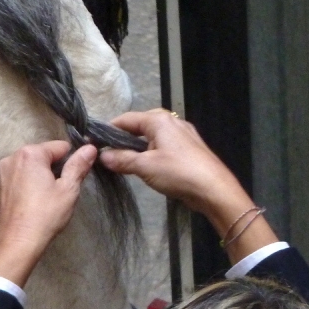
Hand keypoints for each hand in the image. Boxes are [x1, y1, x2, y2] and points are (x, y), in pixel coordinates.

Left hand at [0, 141, 96, 286]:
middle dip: (53, 169)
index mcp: (30, 154)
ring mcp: (2, 173)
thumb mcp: (68, 190)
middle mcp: (12, 158)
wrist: (18, 243)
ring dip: (39, 177)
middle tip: (60, 191)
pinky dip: (27, 186)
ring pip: (29, 168)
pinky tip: (33, 204)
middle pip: (42, 156)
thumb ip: (78, 166)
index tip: (73, 179)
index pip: (59, 147)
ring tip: (46, 199)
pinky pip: (18, 180)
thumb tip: (90, 148)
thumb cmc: (45, 215)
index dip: (70, 161)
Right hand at [99, 109, 243, 214]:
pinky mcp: (188, 149)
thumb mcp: (145, 167)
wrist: (214, 189)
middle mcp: (171, 122)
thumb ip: (122, 159)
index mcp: (159, 120)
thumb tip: (102, 156)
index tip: (94, 143)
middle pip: (139, 127)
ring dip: (136, 149)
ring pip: (151, 138)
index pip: (126, 119)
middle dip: (122, 140)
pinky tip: (145, 168)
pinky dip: (150, 154)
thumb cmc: (178, 172)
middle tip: (106, 155)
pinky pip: (162, 147)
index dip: (108, 130)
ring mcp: (182, 135)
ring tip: (122, 163)